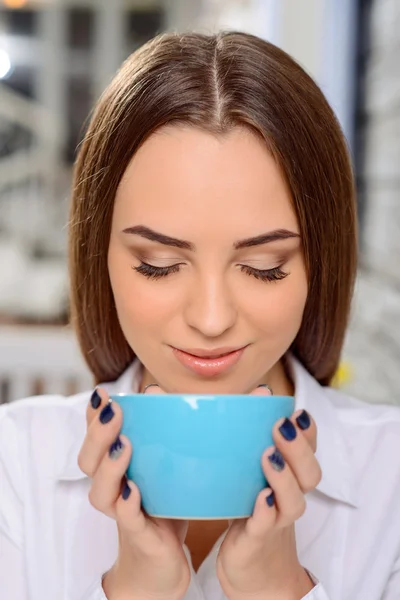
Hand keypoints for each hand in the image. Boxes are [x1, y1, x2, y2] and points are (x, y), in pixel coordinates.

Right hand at [77, 386, 189, 599]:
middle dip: (97, 434)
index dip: (92, 416)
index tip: (101, 393)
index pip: (95, 437)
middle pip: (88, 460)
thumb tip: (160, 392)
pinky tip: (134, 490)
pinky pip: (126, 519)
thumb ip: (162, 430)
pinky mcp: (137, 534)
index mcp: (114, 467)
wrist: (162, 562)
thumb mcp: (163, 466)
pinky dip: (127, 504)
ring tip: (123, 445)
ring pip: (100, 491)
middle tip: (112, 411)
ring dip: (109, 466)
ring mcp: (120, 512)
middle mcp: (110, 488)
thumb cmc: (162, 505)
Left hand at [216, 389, 320, 599]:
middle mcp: (290, 499)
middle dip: (298, 449)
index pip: (309, 453)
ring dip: (283, 477)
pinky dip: (265, 512)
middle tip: (282, 426)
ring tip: (269, 455)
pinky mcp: (257, 540)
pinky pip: (265, 526)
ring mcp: (276, 521)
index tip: (299, 412)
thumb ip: (252, 444)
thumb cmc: (251, 514)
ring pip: (294, 502)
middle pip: (310, 475)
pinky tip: (260, 498)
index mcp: (290, 480)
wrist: (253, 572)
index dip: (309, 434)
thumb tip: (250, 399)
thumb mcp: (253, 477)